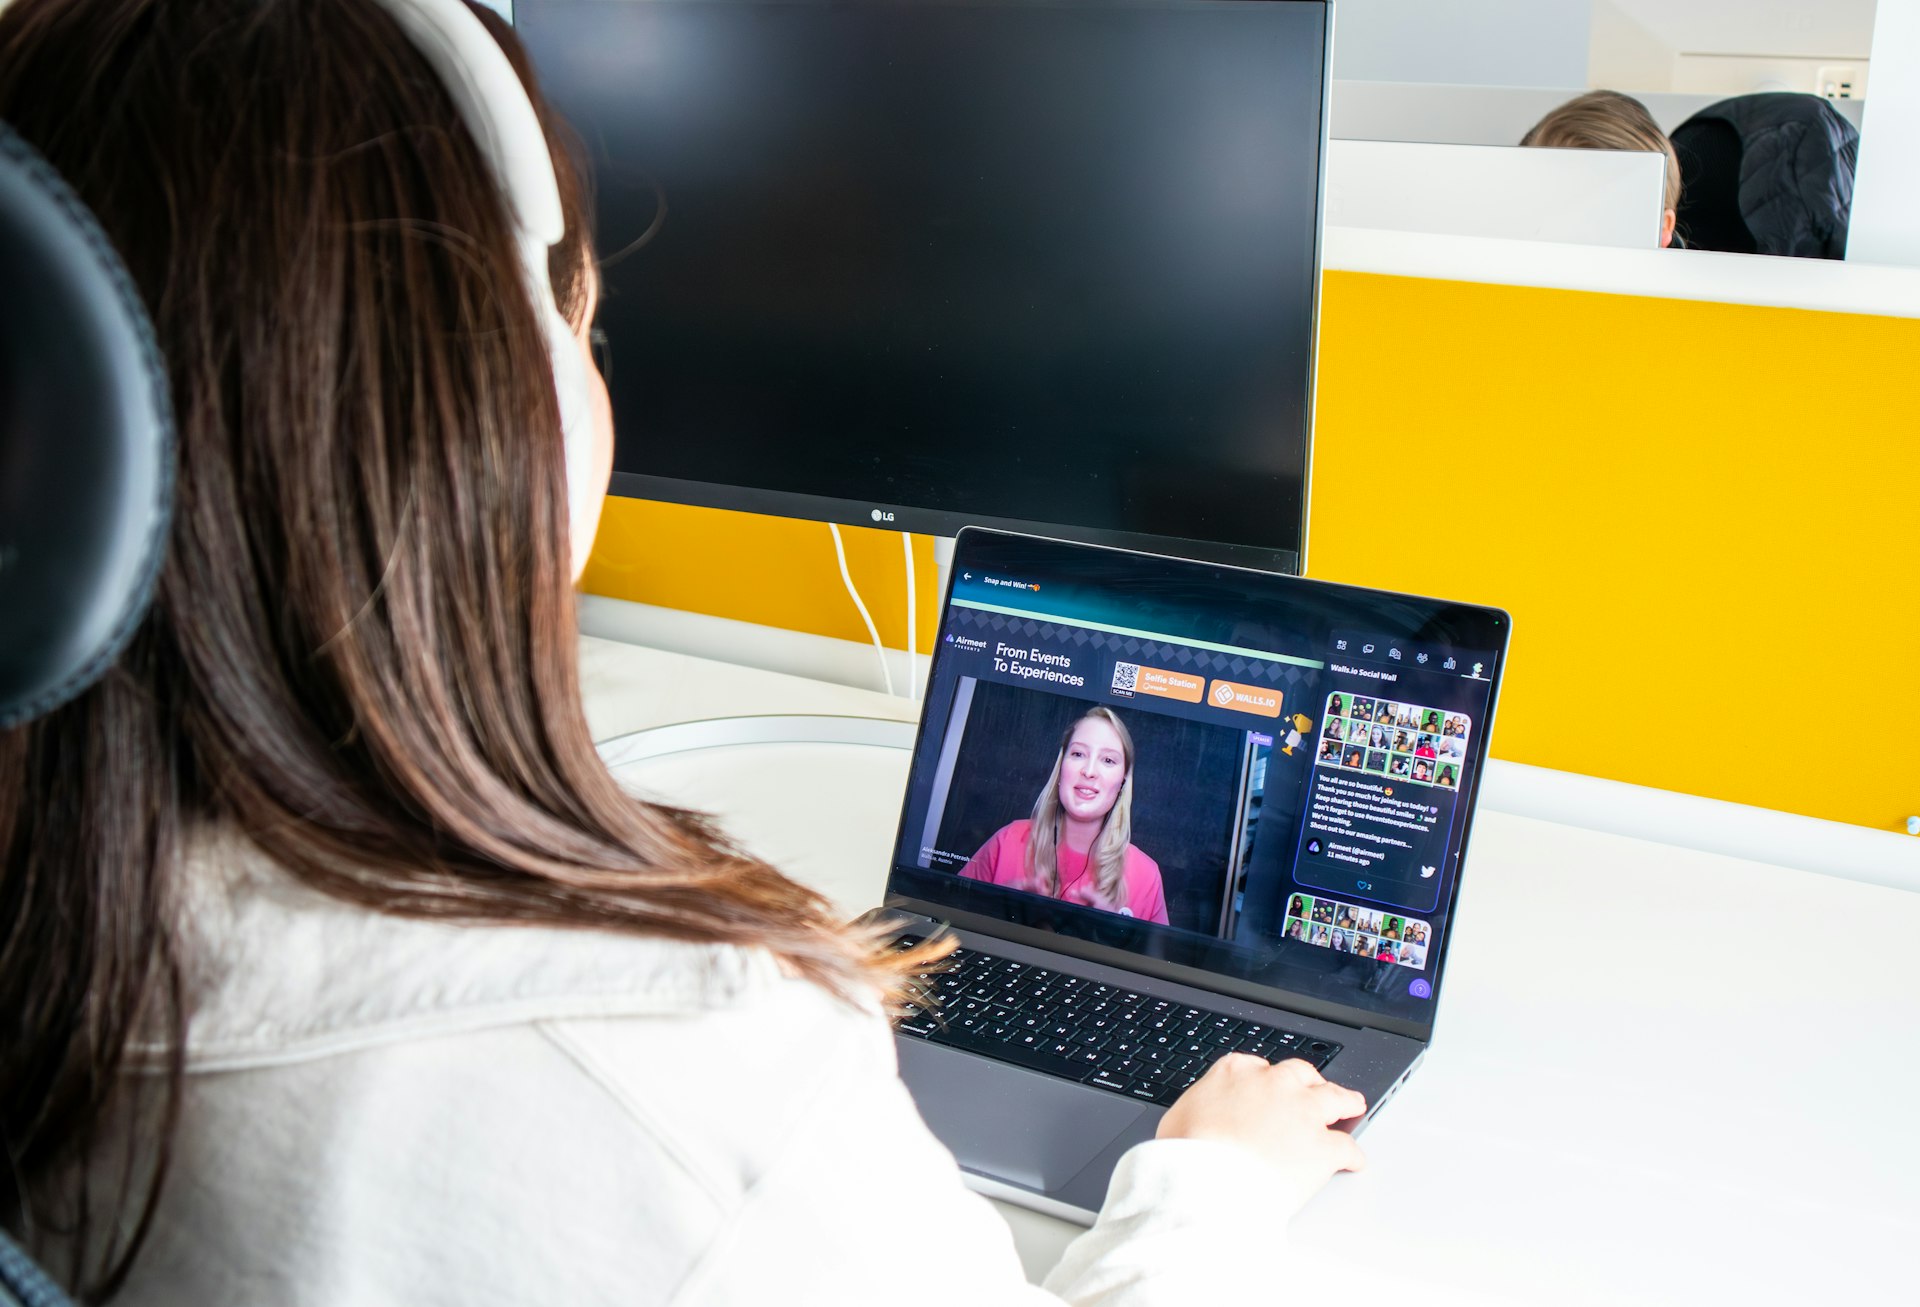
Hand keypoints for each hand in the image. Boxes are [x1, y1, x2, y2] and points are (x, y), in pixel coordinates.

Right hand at [1156, 1054, 1366, 1214]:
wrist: (1207, 1183)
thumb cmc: (1186, 1156)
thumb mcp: (1180, 1118)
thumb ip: (1201, 1109)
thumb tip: (1200, 1119)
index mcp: (1235, 1072)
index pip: (1258, 1068)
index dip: (1266, 1082)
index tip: (1268, 1090)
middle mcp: (1273, 1084)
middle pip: (1300, 1074)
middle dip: (1308, 1082)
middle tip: (1312, 1090)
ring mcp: (1302, 1112)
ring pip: (1334, 1098)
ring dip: (1345, 1102)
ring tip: (1352, 1106)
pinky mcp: (1322, 1146)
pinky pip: (1347, 1148)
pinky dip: (1352, 1156)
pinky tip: (1354, 1161)